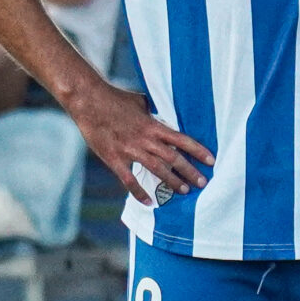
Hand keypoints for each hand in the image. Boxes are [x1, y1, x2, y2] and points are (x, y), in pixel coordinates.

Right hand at [69, 76, 211, 204]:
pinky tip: (148, 202)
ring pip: (156, 169)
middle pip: (173, 158)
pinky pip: (129, 179)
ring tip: (184, 191)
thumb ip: (154, 112)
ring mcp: (129, 150)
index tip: (211, 161)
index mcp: (153, 125)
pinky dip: (139, 192)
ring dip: (171, 181)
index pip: (181, 140)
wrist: (88, 101)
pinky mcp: (114, 158)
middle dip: (190, 171)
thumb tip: (165, 114)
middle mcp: (145, 139)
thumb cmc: (115, 98)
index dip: (198, 151)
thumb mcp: (140, 101)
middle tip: (203, 183)